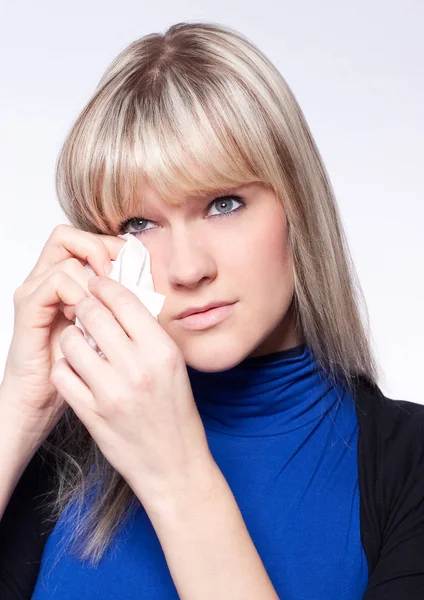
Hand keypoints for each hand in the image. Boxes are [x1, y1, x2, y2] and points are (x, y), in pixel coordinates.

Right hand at [0, 224, 124, 444]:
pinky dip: (76, 290)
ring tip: (104, 299)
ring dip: (91, 273)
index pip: (87, 240)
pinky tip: (87, 311)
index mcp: (67, 282)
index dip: (112, 244)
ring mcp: (36, 292)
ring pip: (64, 255)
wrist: (41, 400)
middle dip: (101, 249)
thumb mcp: (106, 332)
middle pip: (69, 236)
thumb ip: (119, 306)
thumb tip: (149, 284)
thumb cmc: (75, 369)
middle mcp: (48, 280)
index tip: (135, 261)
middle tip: (120, 273)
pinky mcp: (29, 309)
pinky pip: (54, 282)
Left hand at [50, 274, 214, 514]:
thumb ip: (149, 334)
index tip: (97, 283)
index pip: (124, 300)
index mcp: (162, 352)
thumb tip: (121, 302)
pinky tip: (76, 369)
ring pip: (71, 342)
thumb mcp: (174, 367)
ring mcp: (111, 393)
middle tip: (83, 307)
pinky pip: (62, 374)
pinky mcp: (91, 414)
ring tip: (80, 342)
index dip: (105, 285)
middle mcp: (137, 368)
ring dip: (71, 337)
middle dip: (84, 305)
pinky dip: (65, 367)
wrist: (175, 465)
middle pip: (93, 314)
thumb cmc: (177, 415)